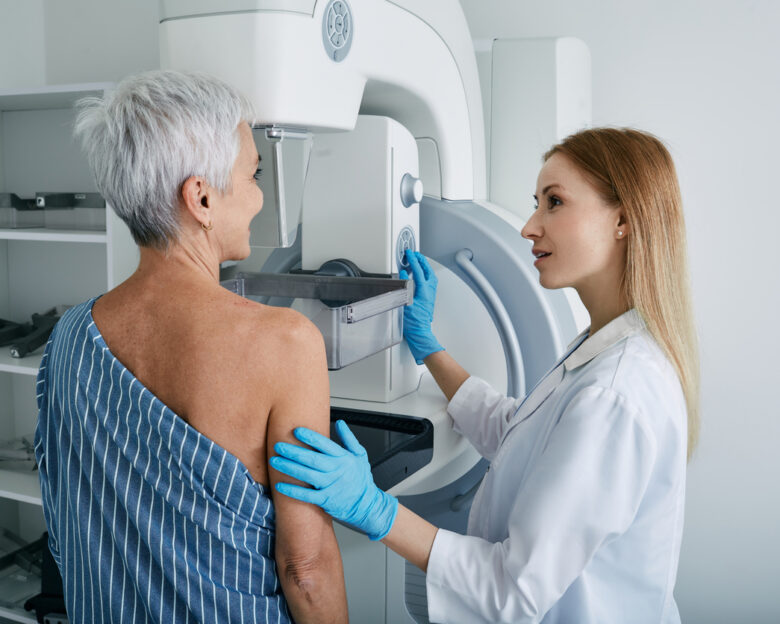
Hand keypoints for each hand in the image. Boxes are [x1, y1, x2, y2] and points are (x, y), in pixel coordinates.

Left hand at [270, 420, 397, 540]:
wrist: (367, 505)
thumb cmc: (361, 479)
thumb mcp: (360, 455)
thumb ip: (349, 438)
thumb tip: (340, 423)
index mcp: (343, 458)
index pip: (325, 444)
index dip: (310, 437)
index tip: (296, 430)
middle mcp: (336, 471)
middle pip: (312, 459)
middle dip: (293, 452)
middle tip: (278, 445)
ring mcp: (330, 486)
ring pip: (307, 475)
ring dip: (289, 468)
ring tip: (275, 461)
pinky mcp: (325, 500)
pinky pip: (306, 495)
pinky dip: (293, 490)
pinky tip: (280, 485)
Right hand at [400, 250, 443, 363]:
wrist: (420, 333)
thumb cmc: (413, 323)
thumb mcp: (405, 303)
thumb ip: (405, 287)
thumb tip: (405, 276)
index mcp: (424, 291)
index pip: (419, 272)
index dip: (413, 261)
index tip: (410, 254)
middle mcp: (430, 292)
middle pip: (427, 271)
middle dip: (421, 261)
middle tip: (415, 254)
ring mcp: (430, 295)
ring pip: (430, 276)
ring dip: (424, 267)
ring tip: (419, 261)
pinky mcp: (429, 298)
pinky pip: (429, 281)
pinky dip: (425, 274)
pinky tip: (421, 275)